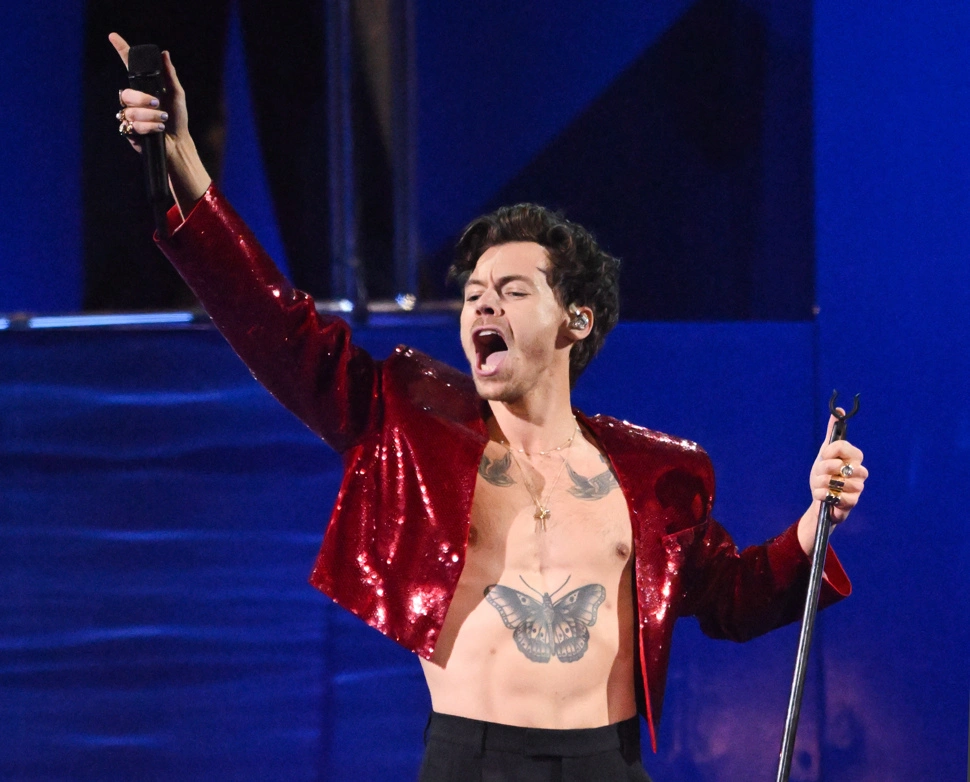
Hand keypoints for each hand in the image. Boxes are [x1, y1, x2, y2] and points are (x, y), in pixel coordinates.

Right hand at [110, 32, 186, 154]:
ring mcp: (129, 115)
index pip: (129, 66)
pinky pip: (132, 125)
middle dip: (142, 100)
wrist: (177, 143)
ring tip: (163, 120)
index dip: (121, 51)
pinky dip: (148, 127)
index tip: (113, 36)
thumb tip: (165, 53)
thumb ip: (169, 76)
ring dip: (149, 117)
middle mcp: (133, 100)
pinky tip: (158, 130)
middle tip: (158, 105)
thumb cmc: (177, 119)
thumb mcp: (176, 95)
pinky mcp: (128, 131)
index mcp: (143, 88)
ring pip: (129, 111)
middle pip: (126, 93)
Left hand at [797, 411, 867, 553]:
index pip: (843, 447)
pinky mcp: (852, 502)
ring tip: (821, 485)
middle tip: (820, 473)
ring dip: (822, 483)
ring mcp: (858, 488)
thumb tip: (839, 411)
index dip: (830, 452)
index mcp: (854, 457)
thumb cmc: (825, 474)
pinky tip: (821, 495)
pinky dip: (823, 495)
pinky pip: (836, 497)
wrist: (821, 498)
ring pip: (838, 482)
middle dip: (824, 469)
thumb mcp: (825, 453)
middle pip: (840, 465)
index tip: (824, 456)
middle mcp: (860, 472)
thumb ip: (832, 433)